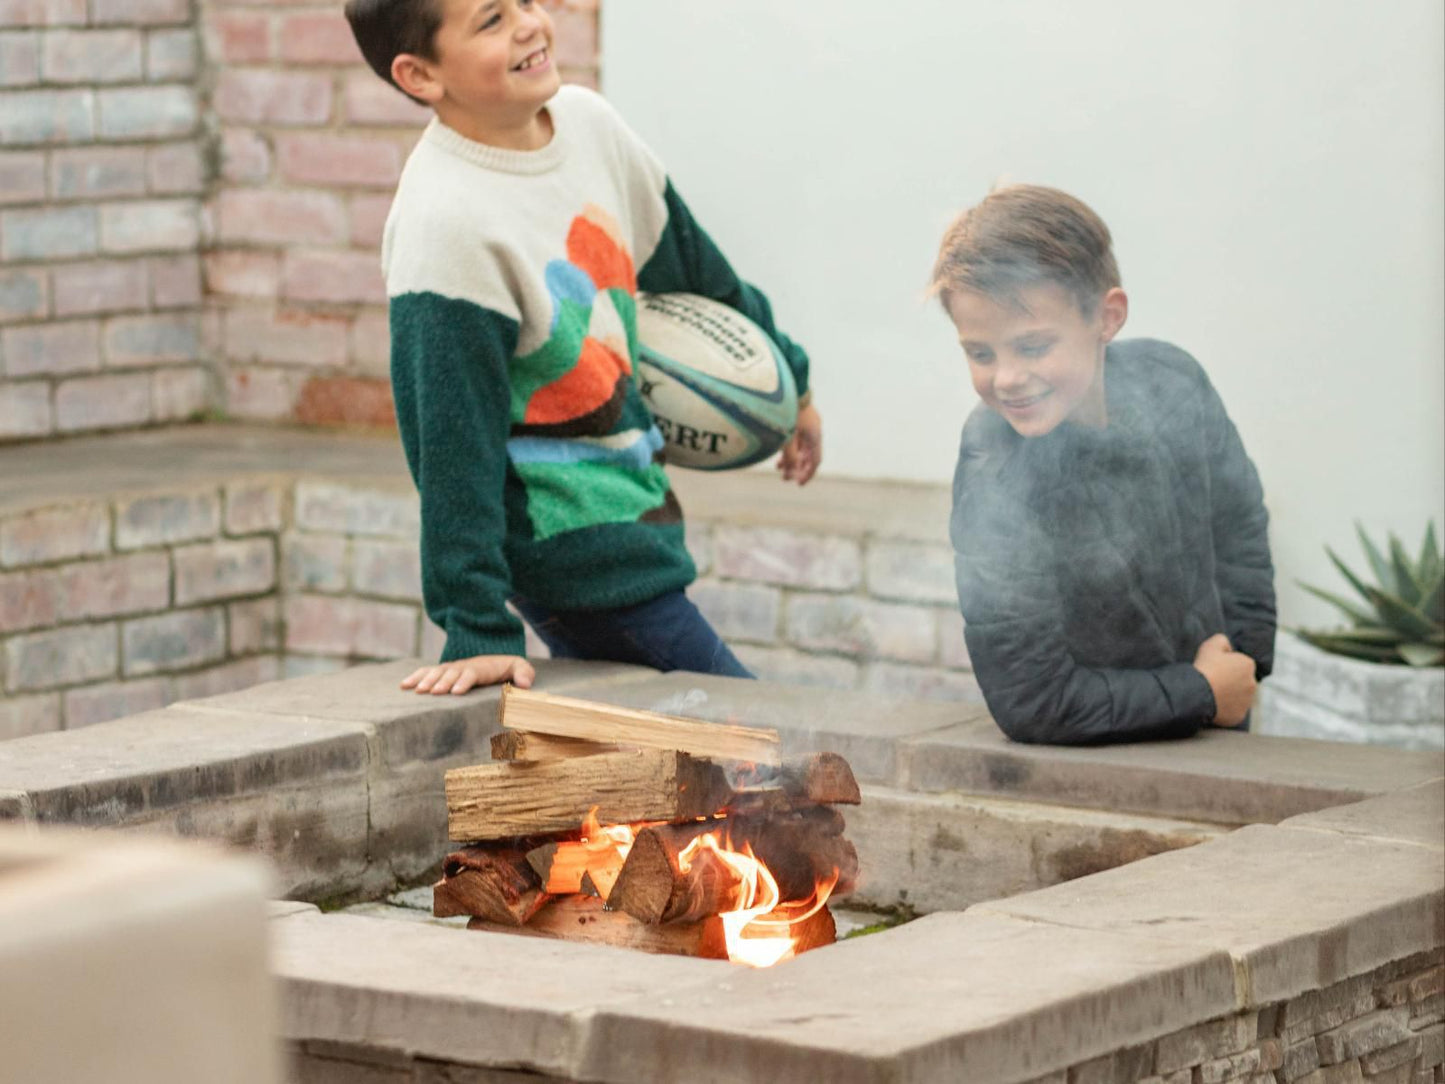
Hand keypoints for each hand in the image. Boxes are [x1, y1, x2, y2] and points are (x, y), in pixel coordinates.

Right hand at [400, 655, 534, 695]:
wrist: (494, 661)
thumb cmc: (507, 669)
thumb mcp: (520, 668)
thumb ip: (524, 673)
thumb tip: (526, 684)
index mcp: (482, 667)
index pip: (472, 673)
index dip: (464, 681)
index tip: (456, 691)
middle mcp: (463, 666)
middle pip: (451, 673)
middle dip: (442, 682)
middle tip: (432, 692)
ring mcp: (451, 668)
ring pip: (437, 672)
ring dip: (426, 680)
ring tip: (416, 691)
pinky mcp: (442, 672)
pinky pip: (427, 672)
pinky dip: (415, 677)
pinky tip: (403, 685)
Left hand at [778, 403, 821, 484]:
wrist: (785, 383)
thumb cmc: (785, 410)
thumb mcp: (786, 436)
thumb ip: (790, 456)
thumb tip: (790, 472)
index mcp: (815, 433)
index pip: (815, 460)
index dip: (808, 473)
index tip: (799, 484)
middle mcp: (814, 428)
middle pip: (808, 454)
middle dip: (797, 467)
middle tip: (786, 478)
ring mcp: (806, 421)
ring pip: (801, 446)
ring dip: (792, 458)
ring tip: (779, 468)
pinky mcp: (797, 416)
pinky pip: (796, 437)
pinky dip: (789, 447)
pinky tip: (777, 453)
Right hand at [1192, 633, 1255, 726]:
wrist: (1197, 692)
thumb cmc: (1205, 667)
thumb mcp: (1211, 644)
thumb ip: (1223, 640)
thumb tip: (1227, 646)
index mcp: (1249, 665)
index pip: (1240, 663)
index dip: (1226, 664)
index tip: (1214, 667)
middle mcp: (1253, 684)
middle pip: (1241, 681)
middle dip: (1231, 681)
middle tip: (1213, 681)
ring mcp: (1247, 702)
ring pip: (1238, 697)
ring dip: (1229, 695)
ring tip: (1212, 693)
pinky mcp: (1239, 715)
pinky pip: (1232, 711)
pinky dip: (1225, 709)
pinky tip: (1213, 704)